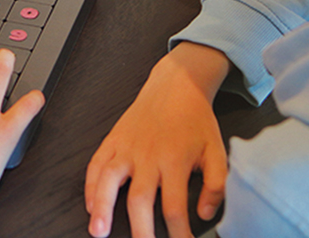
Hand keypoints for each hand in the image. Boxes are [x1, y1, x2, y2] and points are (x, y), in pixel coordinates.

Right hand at [85, 43, 230, 237]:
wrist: (175, 85)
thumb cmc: (196, 121)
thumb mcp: (218, 152)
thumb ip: (215, 186)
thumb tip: (203, 214)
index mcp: (175, 161)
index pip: (174, 208)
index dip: (179, 234)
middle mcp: (147, 156)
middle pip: (139, 201)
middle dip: (139, 231)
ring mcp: (126, 148)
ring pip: (109, 181)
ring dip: (102, 207)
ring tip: (97, 232)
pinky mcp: (113, 140)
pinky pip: (96, 164)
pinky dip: (90, 185)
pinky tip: (90, 205)